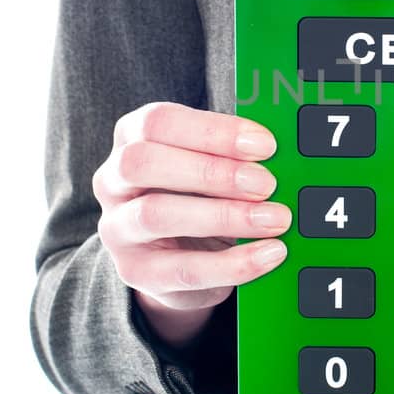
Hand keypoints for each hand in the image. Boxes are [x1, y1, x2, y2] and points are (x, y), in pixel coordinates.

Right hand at [93, 102, 289, 345]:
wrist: (180, 258)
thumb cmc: (200, 197)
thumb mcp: (212, 167)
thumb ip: (235, 155)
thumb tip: (280, 154)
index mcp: (132, 139)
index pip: (159, 121)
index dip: (213, 130)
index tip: (264, 144)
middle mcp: (113, 180)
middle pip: (143, 162)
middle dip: (212, 171)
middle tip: (267, 183)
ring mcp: (118, 228)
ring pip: (155, 214)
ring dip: (223, 215)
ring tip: (274, 219)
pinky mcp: (136, 272)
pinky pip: (183, 269)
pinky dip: (233, 263)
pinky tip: (269, 254)